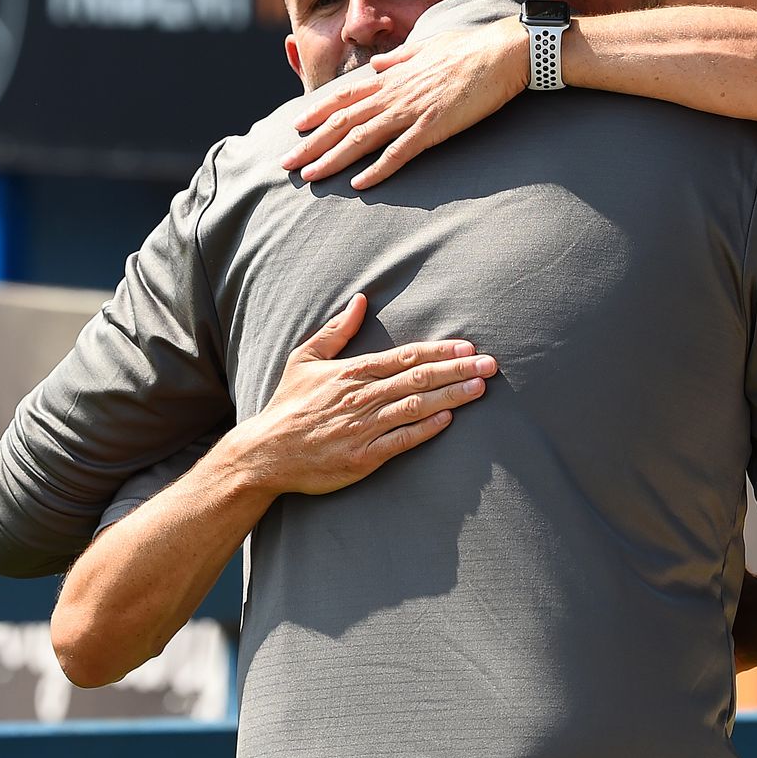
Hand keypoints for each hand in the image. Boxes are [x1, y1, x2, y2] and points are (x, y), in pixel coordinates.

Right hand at [244, 293, 495, 495]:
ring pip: (415, 407)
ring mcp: (364, 427)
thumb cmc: (288, 405)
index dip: (439, 351)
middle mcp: (362, 397)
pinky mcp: (364, 456)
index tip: (467, 346)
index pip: (405, 356)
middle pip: (418, 379)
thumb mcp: (305, 359)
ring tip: (480, 388)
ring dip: (451, 396)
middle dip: (457, 370)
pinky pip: (401, 440)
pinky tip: (449, 419)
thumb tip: (360, 301)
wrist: (266, 453)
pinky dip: (426, 429)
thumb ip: (336, 331)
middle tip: (490, 364)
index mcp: (352, 372)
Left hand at [278, 18, 527, 188]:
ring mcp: (412, 110)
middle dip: (311, 143)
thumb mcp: (428, 47)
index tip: (295, 126)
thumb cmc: (471, 48)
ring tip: (310, 177)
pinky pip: (399, 153)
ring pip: (362, 138)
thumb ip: (401, 58)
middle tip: (286, 164)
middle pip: (343, 121)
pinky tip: (359, 185)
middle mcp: (395, 93)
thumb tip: (381, 63)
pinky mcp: (434, 127)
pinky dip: (378, 170)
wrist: (504, 51)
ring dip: (333, 159)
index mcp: (394, 75)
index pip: (345, 95)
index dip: (317, 111)